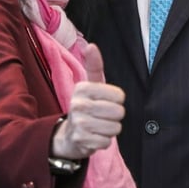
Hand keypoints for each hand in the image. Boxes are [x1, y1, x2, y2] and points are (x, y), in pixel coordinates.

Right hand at [51, 44, 125, 159]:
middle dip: (115, 117)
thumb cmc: (87, 106)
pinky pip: (107, 141)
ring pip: (115, 128)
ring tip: (98, 126)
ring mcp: (78, 123)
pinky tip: (94, 137)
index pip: (119, 96)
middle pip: (119, 112)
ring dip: (110, 129)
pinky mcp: (81, 140)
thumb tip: (91, 46)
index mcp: (83, 88)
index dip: (117, 101)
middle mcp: (78, 104)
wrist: (69, 135)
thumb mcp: (91, 85)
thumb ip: (94, 66)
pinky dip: (103, 141)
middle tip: (102, 116)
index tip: (105, 101)